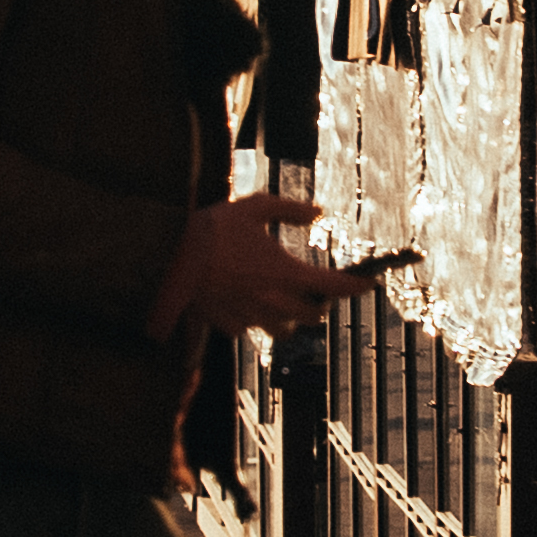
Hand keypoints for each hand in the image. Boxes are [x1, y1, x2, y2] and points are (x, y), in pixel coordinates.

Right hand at [159, 193, 348, 339]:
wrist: (167, 258)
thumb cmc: (212, 229)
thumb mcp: (253, 206)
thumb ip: (290, 209)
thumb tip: (318, 213)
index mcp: (287, 272)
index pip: (336, 287)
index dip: (358, 287)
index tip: (369, 284)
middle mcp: (274, 301)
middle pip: (314, 316)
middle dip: (320, 304)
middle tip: (315, 290)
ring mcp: (251, 317)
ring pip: (285, 330)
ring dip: (290, 318)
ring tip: (280, 300)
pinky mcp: (228, 325)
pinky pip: (251, 329)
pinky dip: (254, 320)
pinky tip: (243, 302)